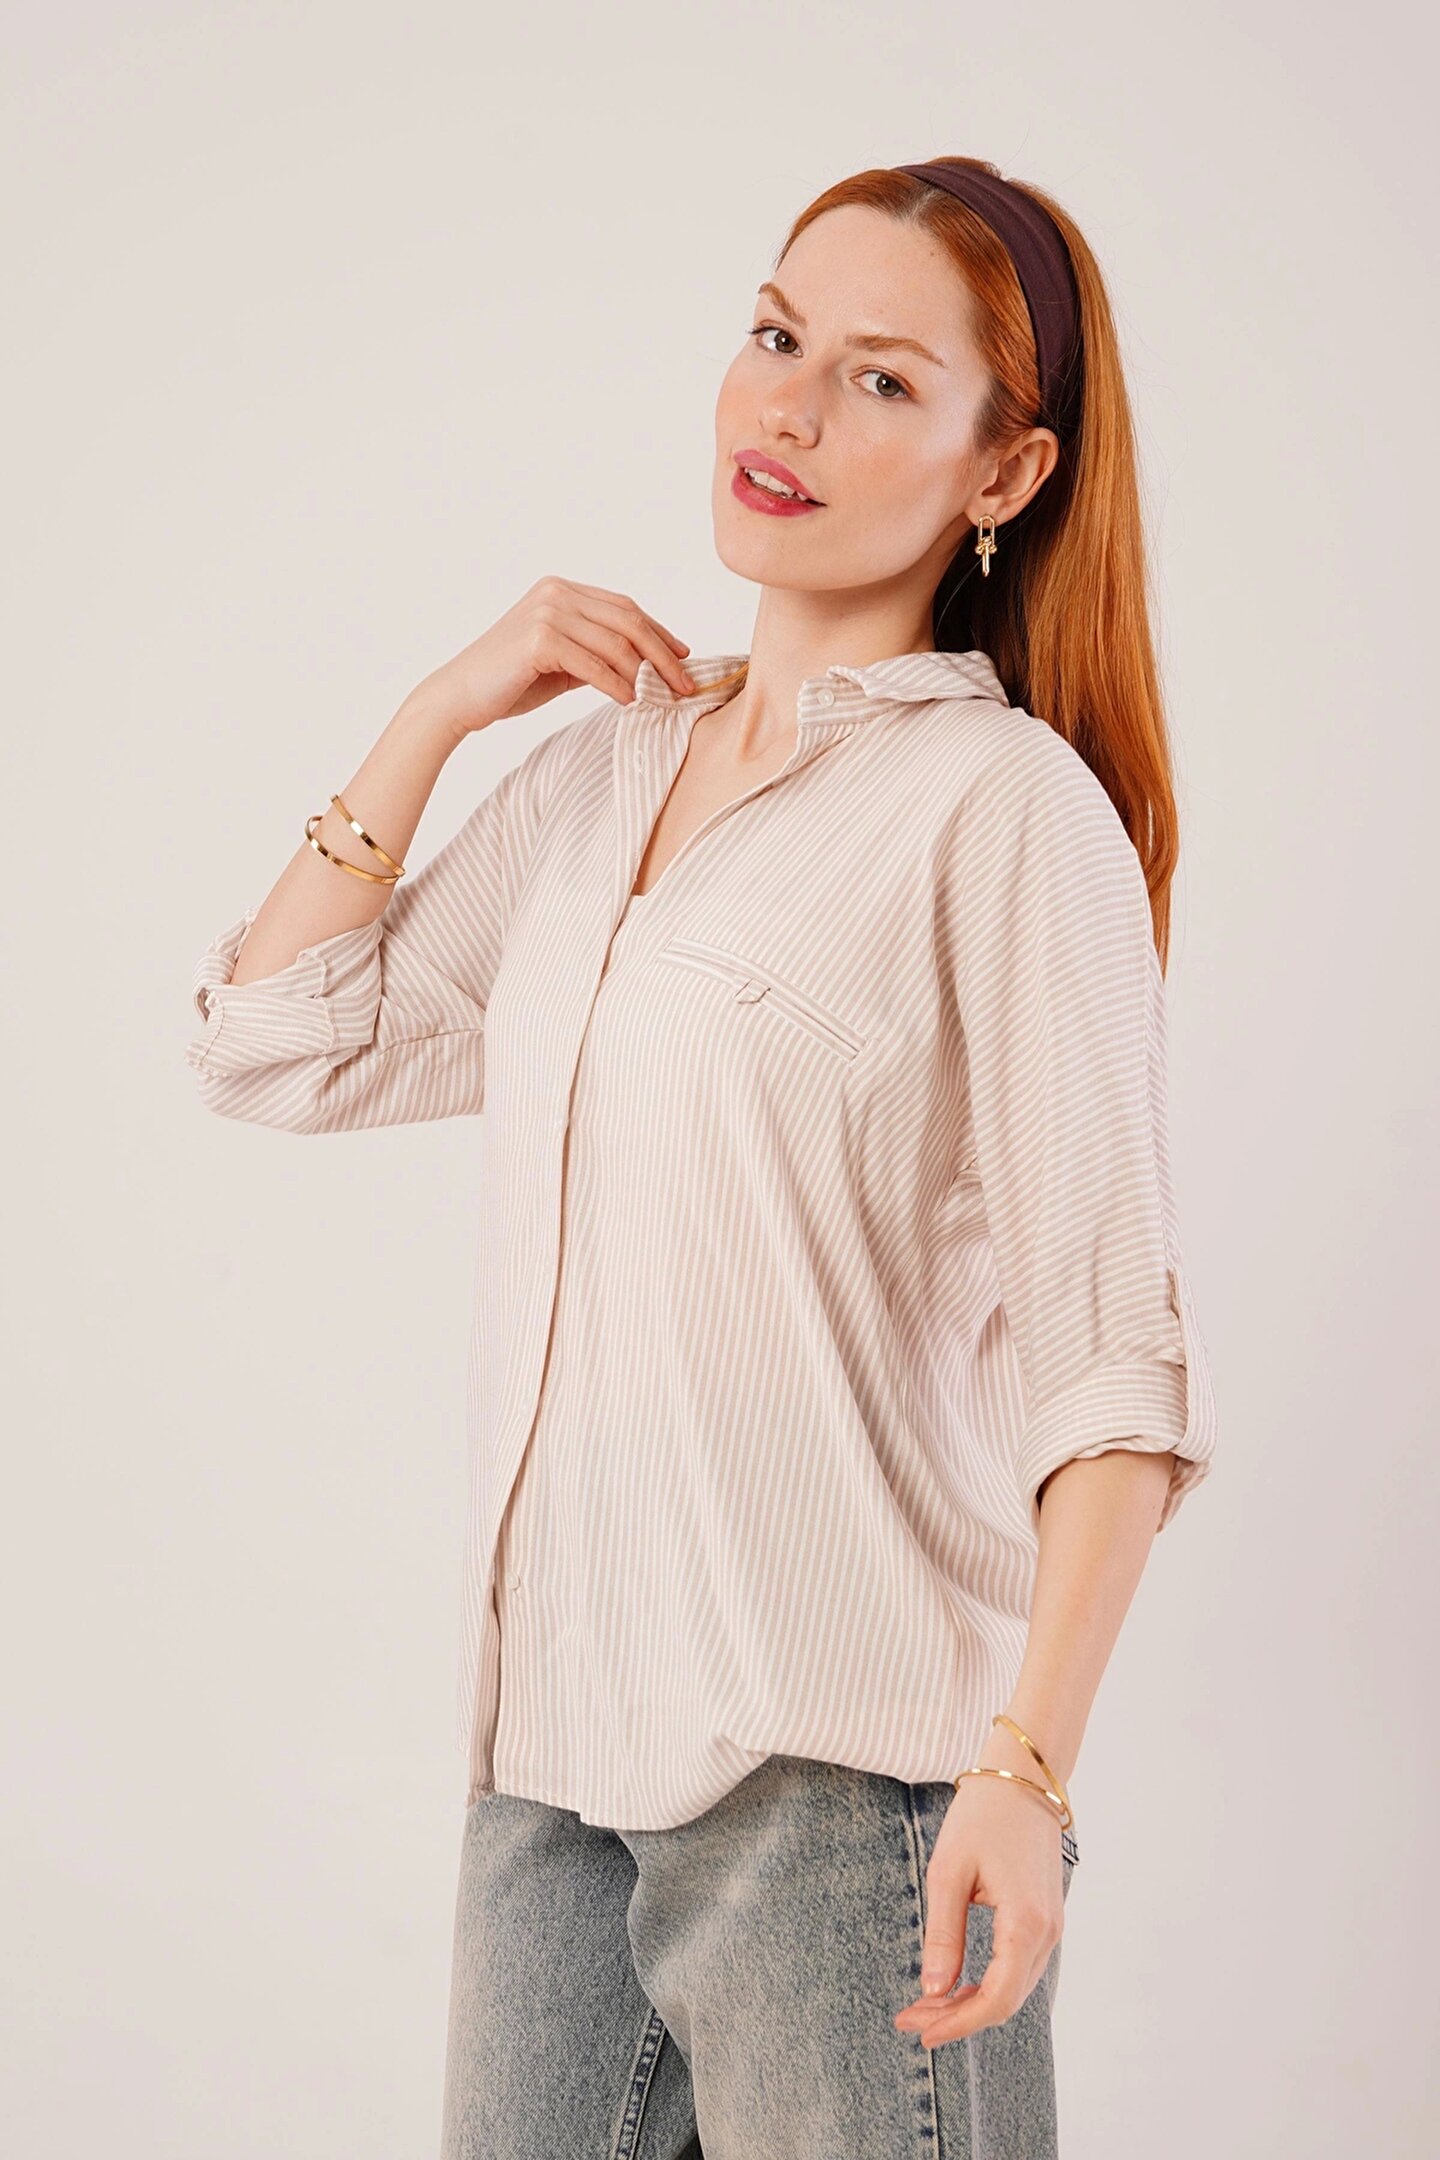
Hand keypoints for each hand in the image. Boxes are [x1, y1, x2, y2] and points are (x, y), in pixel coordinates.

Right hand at [401, 576, 696, 745]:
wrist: (459, 696)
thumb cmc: (509, 682)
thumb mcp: (561, 662)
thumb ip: (596, 654)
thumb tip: (644, 666)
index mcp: (561, 591)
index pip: (624, 607)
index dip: (659, 632)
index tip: (683, 656)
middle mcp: (556, 593)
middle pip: (628, 620)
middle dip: (663, 653)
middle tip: (686, 683)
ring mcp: (547, 612)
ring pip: (615, 643)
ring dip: (644, 673)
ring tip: (661, 697)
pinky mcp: (539, 638)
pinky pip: (593, 664)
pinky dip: (617, 684)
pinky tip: (629, 701)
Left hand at [893, 1761, 1067, 2048]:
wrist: (1023, 1777)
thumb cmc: (982, 1817)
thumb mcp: (949, 1873)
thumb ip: (944, 1934)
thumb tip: (933, 1991)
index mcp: (1026, 1923)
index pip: (996, 1999)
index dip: (958, 2023)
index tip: (919, 2031)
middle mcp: (1048, 1933)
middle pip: (1006, 2001)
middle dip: (957, 2017)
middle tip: (910, 2019)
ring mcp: (1052, 1927)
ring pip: (1014, 1989)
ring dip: (971, 2003)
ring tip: (925, 2004)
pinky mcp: (1046, 1919)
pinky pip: (1019, 1968)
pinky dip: (988, 1983)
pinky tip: (956, 1983)